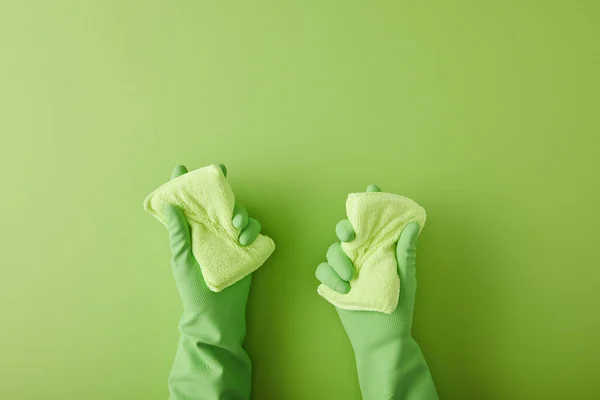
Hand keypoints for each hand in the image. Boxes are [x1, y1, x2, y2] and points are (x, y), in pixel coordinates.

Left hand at [164, 164, 261, 325]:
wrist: (215, 315)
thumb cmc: (193, 288)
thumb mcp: (181, 259)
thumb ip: (178, 233)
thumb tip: (169, 206)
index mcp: (193, 231)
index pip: (189, 203)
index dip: (186, 185)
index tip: (182, 168)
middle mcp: (212, 231)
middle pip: (220, 202)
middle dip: (223, 192)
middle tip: (224, 191)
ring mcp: (230, 240)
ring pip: (240, 214)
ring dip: (241, 215)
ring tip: (236, 229)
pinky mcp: (247, 249)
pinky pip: (254, 231)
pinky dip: (252, 230)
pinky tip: (245, 239)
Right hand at [316, 184, 419, 345]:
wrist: (381, 338)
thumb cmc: (398, 308)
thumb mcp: (406, 279)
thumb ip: (405, 253)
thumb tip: (413, 225)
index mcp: (381, 250)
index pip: (376, 223)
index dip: (373, 204)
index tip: (372, 188)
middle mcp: (362, 255)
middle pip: (347, 231)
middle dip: (345, 227)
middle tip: (350, 235)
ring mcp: (346, 269)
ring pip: (332, 250)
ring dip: (338, 259)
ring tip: (350, 276)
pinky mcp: (333, 283)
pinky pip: (322, 270)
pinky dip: (330, 276)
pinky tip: (343, 288)